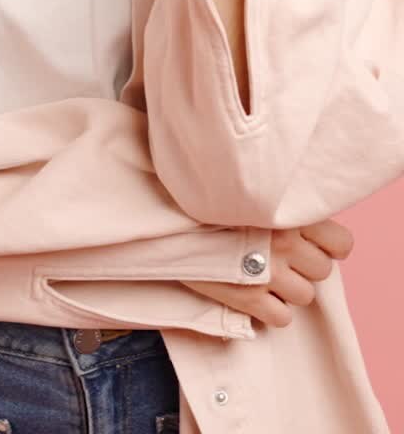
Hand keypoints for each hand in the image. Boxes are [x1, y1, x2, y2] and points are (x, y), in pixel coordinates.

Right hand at [180, 218, 353, 327]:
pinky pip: (282, 318)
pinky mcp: (250, 300)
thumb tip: (303, 221)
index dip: (327, 245)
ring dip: (288, 289)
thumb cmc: (208, 201)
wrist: (169, 219)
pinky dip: (271, 310)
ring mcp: (269, 274)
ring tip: (263, 273)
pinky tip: (254, 293)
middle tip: (279, 256)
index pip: (342, 243)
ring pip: (305, 296)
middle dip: (304, 266)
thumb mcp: (250, 191)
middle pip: (323, 270)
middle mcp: (286, 244)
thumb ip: (281, 204)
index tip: (311, 242)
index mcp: (289, 214)